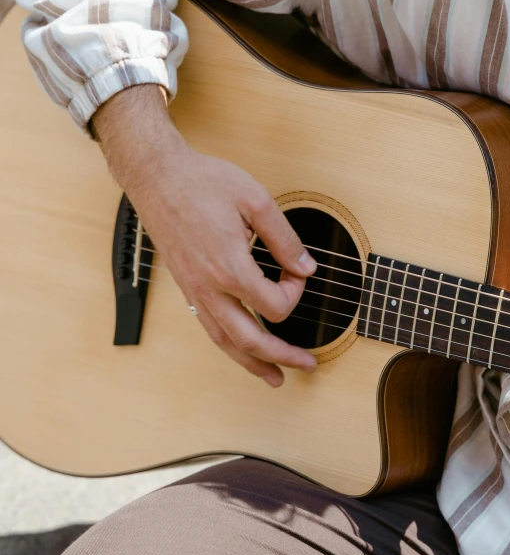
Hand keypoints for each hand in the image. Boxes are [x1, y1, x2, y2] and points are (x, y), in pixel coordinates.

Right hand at [93, 85, 317, 386]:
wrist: (157, 178)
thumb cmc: (202, 183)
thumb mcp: (255, 201)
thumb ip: (284, 238)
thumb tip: (306, 267)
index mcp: (230, 267)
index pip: (276, 305)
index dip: (296, 292)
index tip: (297, 271)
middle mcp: (210, 288)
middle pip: (251, 340)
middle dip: (283, 356)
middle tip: (307, 364)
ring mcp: (194, 291)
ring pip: (225, 342)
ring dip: (253, 363)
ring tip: (274, 377)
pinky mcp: (186, 288)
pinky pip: (209, 327)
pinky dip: (228, 346)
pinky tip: (240, 350)